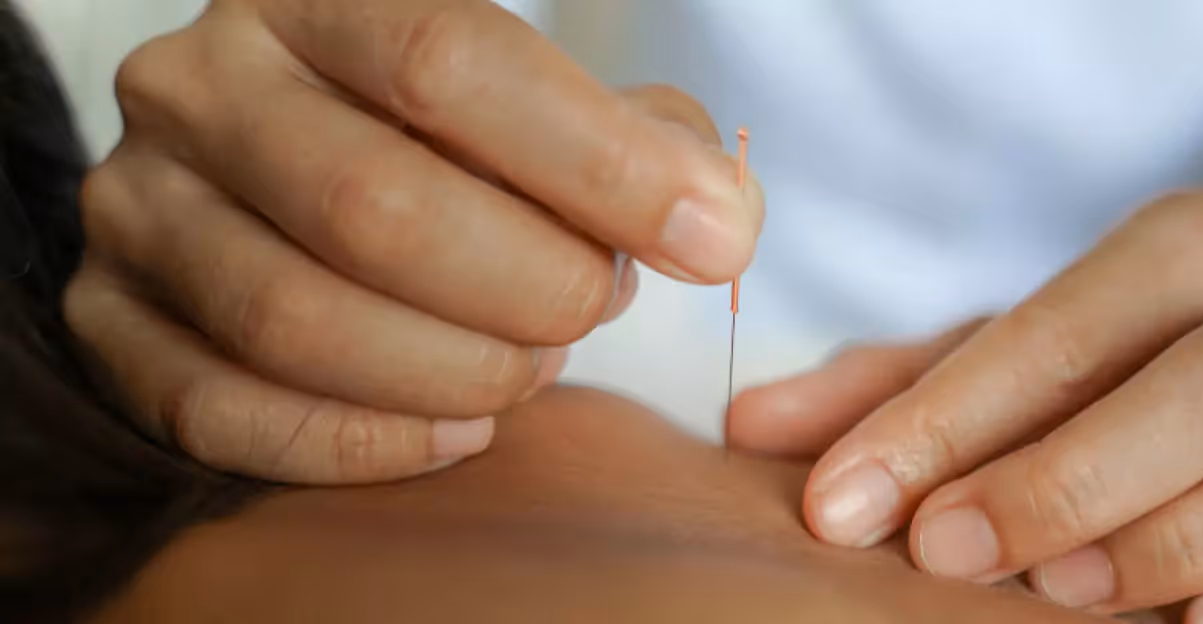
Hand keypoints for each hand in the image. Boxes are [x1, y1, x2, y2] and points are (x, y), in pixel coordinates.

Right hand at [69, 0, 762, 482]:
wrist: (297, 169)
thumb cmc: (452, 143)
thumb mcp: (549, 107)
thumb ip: (643, 143)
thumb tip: (717, 217)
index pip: (451, 65)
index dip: (600, 166)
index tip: (710, 238)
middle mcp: (201, 86)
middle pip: (374, 205)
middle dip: (530, 286)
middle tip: (593, 306)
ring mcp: (137, 204)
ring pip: (296, 321)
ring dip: (457, 369)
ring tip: (527, 361)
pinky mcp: (110, 320)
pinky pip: (226, 413)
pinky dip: (366, 443)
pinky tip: (458, 425)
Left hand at [729, 191, 1202, 620]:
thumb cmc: (1079, 403)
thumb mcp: (985, 382)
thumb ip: (883, 399)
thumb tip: (752, 433)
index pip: (1081, 312)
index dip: (958, 410)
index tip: (849, 501)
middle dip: (1073, 473)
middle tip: (947, 551)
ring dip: (1182, 537)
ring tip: (1062, 596)